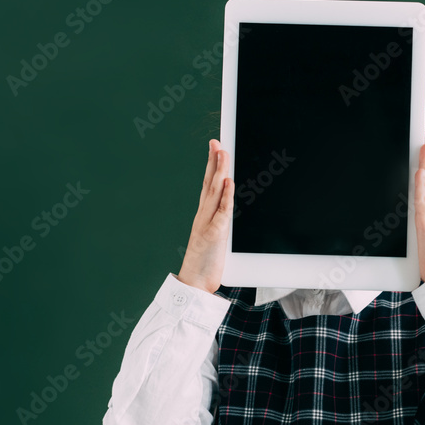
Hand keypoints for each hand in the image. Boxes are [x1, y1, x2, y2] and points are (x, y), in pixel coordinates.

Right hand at [176, 139, 234, 292]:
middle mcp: (205, 215)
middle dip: (214, 161)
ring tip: (223, 154)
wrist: (195, 282)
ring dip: (220, 172)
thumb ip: (219, 220)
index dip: (212, 165)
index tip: (216, 147)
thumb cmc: (205, 261)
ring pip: (215, 192)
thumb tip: (227, 207)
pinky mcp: (214, 234)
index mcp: (205, 214)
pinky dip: (226, 196)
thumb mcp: (215, 235)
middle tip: (217, 142)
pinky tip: (229, 183)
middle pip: (210, 183)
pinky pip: (222, 212)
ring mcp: (208, 223)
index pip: (210, 185)